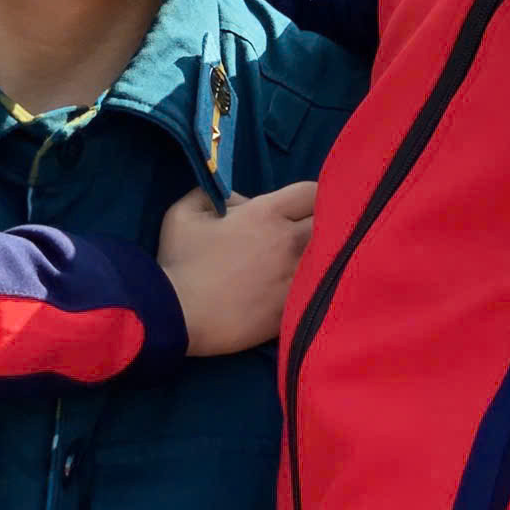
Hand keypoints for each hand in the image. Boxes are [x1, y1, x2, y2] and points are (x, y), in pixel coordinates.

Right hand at [158, 182, 314, 355]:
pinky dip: (313, 287)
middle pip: (331, 222)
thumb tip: (242, 202)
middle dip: (323, 222)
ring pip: (330, 259)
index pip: (311, 192)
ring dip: (323, 256)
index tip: (302, 206)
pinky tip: (302, 291)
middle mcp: (289, 242)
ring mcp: (295, 278)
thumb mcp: (185, 213)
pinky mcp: (294, 309)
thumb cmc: (180, 262)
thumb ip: (218, 195)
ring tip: (310, 261)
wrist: (177, 316)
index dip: (311, 196)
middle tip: (306, 232)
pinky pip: (317, 291)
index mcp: (266, 214)